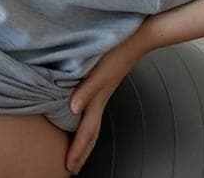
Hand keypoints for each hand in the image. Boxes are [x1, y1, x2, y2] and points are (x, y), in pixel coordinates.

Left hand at [64, 31, 148, 174]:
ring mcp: (102, 94)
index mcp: (97, 100)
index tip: (69, 167)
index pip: (85, 132)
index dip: (77, 151)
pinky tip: (81, 118)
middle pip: (90, 134)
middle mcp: (100, 100)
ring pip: (92, 124)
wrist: (135, 38)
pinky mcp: (102, 85)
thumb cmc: (116, 52)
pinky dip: (87, 123)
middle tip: (72, 168)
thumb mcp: (99, 71)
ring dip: (84, 140)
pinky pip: (93, 112)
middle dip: (81, 153)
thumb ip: (86, 90)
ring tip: (77, 151)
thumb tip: (72, 109)